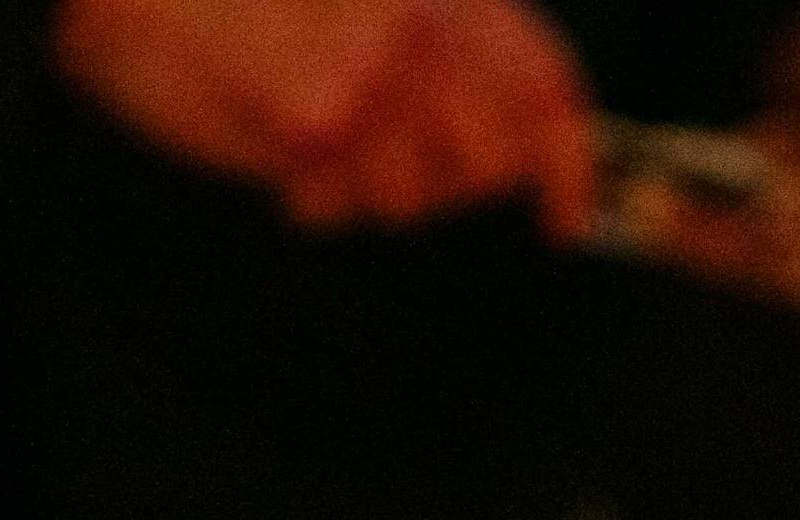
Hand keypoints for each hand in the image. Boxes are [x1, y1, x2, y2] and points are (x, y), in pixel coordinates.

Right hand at [56, 0, 598, 238]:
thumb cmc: (233, 1)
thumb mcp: (364, 9)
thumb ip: (449, 58)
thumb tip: (520, 153)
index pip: (545, 86)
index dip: (566, 166)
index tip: (565, 218)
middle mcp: (424, 22)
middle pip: (484, 161)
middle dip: (441, 186)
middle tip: (372, 161)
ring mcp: (376, 71)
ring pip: (413, 194)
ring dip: (362, 189)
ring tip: (307, 134)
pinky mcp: (320, 116)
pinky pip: (339, 203)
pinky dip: (308, 195)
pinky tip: (274, 145)